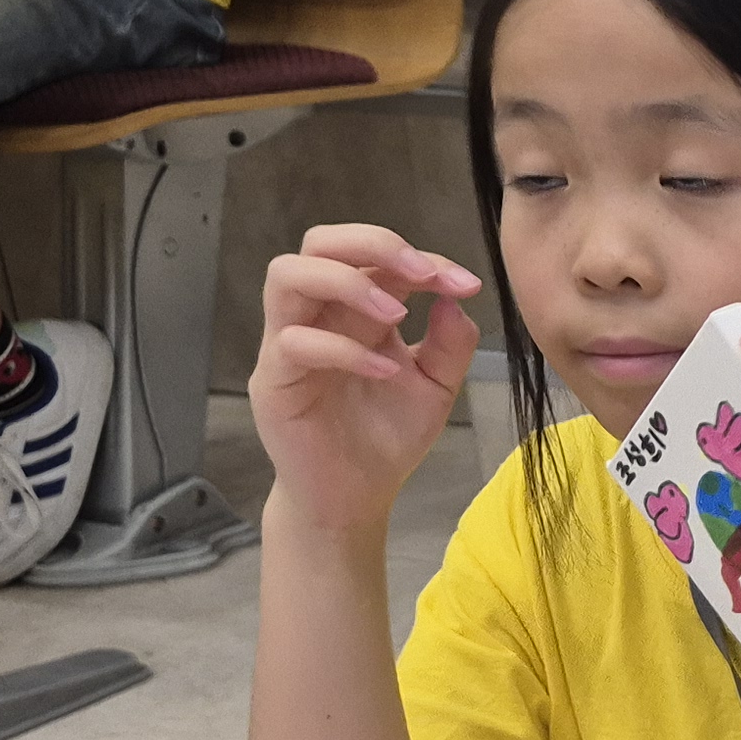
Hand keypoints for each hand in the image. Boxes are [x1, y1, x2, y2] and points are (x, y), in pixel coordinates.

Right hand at [252, 224, 481, 536]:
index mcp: (357, 310)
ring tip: (397, 315)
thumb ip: (451, 344)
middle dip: (373, 243)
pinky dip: (343, 349)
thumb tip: (456, 297)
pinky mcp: (274, 379)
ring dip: (348, 281)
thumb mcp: (436, 387)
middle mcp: (320, 316)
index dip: (422, 259)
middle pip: (319, 242)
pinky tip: (385, 371)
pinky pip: (293, 341)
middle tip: (423, 273)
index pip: (376, 257)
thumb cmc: (387, 437)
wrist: (357, 496)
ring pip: (288, 274)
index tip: (466, 284)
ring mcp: (289, 342)